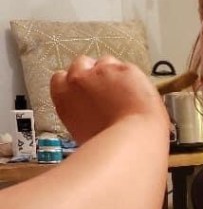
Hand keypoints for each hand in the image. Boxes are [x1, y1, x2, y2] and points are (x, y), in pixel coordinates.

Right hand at [50, 55, 168, 144]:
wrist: (131, 140)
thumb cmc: (106, 146)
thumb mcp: (79, 131)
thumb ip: (79, 113)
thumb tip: (87, 113)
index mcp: (63, 96)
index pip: (59, 77)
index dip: (73, 82)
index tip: (82, 90)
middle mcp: (79, 79)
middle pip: (81, 63)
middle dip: (92, 73)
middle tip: (105, 90)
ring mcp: (103, 71)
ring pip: (105, 62)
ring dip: (112, 73)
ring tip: (123, 93)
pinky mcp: (125, 69)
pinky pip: (127, 67)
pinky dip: (131, 78)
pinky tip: (137, 94)